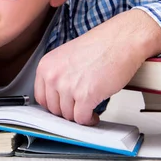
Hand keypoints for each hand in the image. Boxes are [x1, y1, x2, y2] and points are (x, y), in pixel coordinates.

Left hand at [34, 9, 160, 125]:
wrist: (120, 40)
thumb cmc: (100, 45)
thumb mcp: (67, 57)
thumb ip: (58, 75)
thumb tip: (57, 95)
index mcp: (46, 65)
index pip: (41, 97)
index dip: (54, 105)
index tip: (62, 107)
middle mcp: (53, 76)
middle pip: (54, 109)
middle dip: (68, 111)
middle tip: (78, 108)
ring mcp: (68, 87)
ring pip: (68, 116)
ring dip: (79, 116)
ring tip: (88, 110)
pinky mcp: (85, 96)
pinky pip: (82, 119)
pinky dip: (88, 120)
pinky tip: (94, 115)